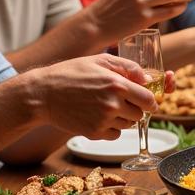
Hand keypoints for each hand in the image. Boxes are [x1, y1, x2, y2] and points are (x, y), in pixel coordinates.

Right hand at [27, 54, 160, 138]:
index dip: (150, 101)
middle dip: (135, 108)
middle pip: (140, 114)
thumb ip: (128, 67)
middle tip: (122, 101)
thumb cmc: (71, 73)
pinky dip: (112, 128)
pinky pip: (115, 134)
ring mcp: (103, 120)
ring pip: (128, 125)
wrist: (43, 94)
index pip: (149, 100)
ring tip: (106, 106)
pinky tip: (99, 117)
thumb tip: (147, 79)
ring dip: (123, 118)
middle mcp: (113, 104)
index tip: (147, 100)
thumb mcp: (100, 60)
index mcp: (118, 84)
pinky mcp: (94, 133)